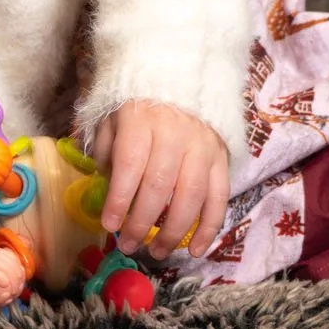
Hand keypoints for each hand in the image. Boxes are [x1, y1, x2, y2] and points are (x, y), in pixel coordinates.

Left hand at [85, 100, 229, 261]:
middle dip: (142, 222)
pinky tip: (195, 249)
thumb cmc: (138, 104)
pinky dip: (209, 227)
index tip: (109, 225)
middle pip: (160, 185)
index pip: (131, 164)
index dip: (120, 198)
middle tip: (128, 245)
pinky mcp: (221, 157)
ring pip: (191, 195)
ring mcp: (203, 145)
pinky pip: (219, 197)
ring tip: (157, 252)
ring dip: (174, 231)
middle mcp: (175, 133)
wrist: (179, 75)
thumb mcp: (112, 117)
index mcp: (142, 120)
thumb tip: (109, 191)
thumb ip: (106, 151)